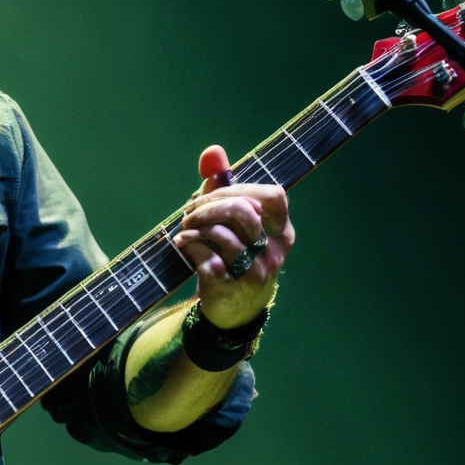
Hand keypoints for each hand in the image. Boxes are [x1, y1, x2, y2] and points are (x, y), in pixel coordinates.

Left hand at [174, 144, 293, 328]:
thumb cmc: (235, 258)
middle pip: (243, 211)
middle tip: (189, 212)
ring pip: (221, 234)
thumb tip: (212, 151)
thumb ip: (224, 186)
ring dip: (194, 226)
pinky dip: (188, 246)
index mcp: (282, 232)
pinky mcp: (229, 287)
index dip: (238, 189)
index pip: (271, 196)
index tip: (212, 193)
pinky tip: (182, 245)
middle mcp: (273, 252)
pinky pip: (205, 257)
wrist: (234, 313)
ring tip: (184, 229)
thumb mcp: (236, 226)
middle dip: (209, 205)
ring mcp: (253, 272)